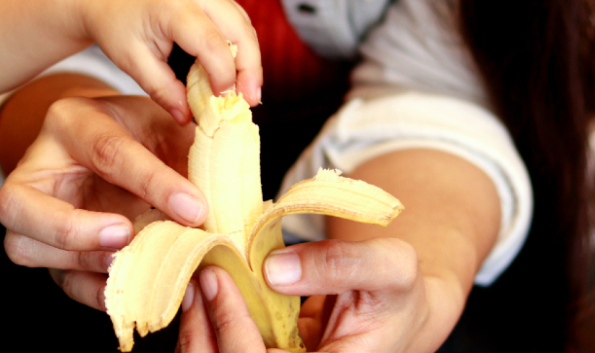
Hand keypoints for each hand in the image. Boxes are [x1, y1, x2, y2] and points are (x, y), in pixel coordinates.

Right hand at [0, 95, 205, 309]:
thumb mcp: (165, 124)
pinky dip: (96, 292)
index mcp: (71, 121)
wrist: (115, 143)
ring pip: (25, 247)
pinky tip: (137, 290)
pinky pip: (58, 280)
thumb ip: (189, 148)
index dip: (152, 182)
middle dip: (70, 229)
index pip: (106, 151)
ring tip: (137, 266)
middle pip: (19, 204)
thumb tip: (227, 189)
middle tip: (126, 236)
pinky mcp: (47, 250)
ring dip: (83, 263)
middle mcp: (36, 167)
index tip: (196, 209)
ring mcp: (33, 214)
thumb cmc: (141, 131)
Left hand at [74, 0, 261, 122]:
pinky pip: (235, 19)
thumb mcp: (132, 62)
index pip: (212, 44)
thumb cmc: (114, 24)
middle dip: (250, 68)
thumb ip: (163, 90)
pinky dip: (239, 46)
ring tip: (246, 92)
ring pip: (243, 23)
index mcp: (173, 7)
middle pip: (240, 30)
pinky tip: (235, 72)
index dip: (223, 77)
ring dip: (249, 58)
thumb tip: (189, 119)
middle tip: (250, 102)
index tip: (222, 104)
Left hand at [179, 239, 451, 352]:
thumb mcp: (389, 268)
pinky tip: (203, 294)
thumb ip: (340, 264)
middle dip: (207, 327)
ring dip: (199, 330)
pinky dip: (208, 328)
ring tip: (196, 282)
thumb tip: (274, 269)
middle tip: (197, 276)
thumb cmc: (398, 291)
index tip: (217, 278)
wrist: (397, 307)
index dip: (235, 328)